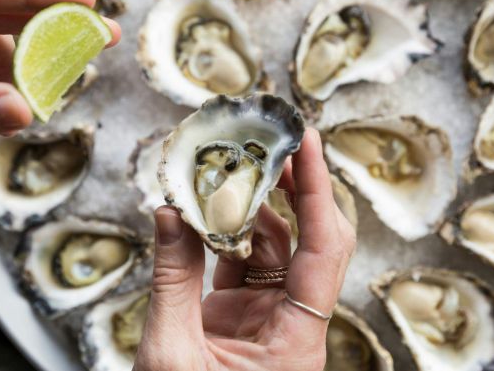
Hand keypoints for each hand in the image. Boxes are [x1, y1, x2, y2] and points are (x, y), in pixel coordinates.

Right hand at [136, 128, 356, 370]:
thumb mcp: (170, 356)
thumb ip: (172, 279)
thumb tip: (170, 212)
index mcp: (297, 340)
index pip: (323, 249)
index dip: (317, 190)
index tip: (308, 143)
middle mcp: (295, 323)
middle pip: (315, 240)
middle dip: (296, 190)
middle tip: (276, 145)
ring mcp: (271, 317)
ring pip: (277, 246)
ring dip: (254, 208)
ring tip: (228, 172)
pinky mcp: (246, 316)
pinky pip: (245, 261)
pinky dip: (227, 233)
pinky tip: (207, 212)